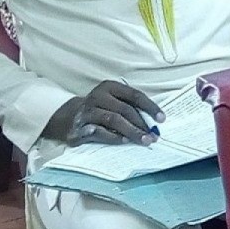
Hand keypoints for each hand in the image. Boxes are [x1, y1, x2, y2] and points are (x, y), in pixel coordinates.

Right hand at [42, 81, 163, 146]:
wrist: (68, 118)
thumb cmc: (101, 109)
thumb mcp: (114, 101)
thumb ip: (131, 107)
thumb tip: (155, 122)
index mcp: (109, 87)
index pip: (134, 95)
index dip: (150, 107)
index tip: (162, 119)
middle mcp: (96, 97)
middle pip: (124, 109)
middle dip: (141, 124)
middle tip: (153, 136)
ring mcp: (85, 112)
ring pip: (112, 120)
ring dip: (130, 131)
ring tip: (143, 140)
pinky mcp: (76, 129)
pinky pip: (97, 132)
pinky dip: (111, 137)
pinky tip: (123, 141)